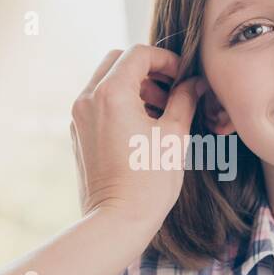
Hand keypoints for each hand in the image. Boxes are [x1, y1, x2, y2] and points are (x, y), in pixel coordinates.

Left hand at [70, 45, 206, 230]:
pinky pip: (98, 103)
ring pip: (106, 81)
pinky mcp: (78, 134)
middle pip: (118, 61)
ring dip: (134, 85)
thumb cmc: (149, 181)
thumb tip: (194, 83)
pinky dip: (120, 102)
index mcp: (111, 93)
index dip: (166, 59)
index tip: (183, 76)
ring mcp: (79, 117)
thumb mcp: (175, 135)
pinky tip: (143, 125)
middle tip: (172, 89)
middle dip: (147, 69)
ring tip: (162, 109)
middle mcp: (88, 99)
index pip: (139, 54)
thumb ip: (185, 100)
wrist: (117, 220)